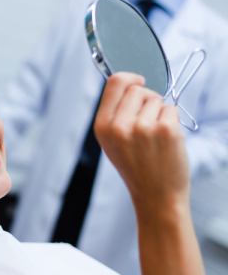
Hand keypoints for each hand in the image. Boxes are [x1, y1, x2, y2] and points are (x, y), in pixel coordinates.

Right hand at [94, 73, 188, 219]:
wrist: (155, 196)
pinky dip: (172, 121)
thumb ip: (114, 113)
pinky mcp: (166, 130)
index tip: (139, 81)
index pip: (115, 82)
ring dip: (159, 113)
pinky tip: (166, 140)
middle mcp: (119, 126)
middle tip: (147, 122)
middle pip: (138, 88)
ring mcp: (143, 128)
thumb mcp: (111, 142)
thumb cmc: (135, 167)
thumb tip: (130, 83)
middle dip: (146, 99)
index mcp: (102, 127)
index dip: (129, 78)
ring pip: (156, 99)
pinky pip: (171, 109)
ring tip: (155, 137)